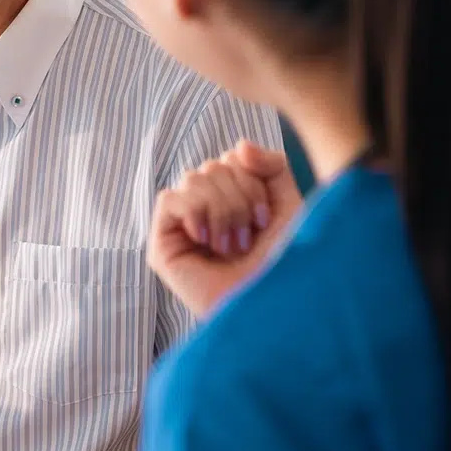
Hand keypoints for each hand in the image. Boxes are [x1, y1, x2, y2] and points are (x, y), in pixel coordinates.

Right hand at [149, 139, 302, 317]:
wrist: (269, 304)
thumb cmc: (282, 263)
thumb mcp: (288, 205)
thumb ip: (272, 166)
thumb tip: (238, 146)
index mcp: (231, 201)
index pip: (230, 159)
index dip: (251, 181)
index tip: (264, 220)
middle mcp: (204, 211)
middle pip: (211, 166)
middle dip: (238, 197)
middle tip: (247, 238)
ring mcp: (182, 227)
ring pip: (192, 177)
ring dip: (221, 210)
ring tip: (231, 246)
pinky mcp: (162, 245)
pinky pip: (170, 198)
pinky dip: (195, 212)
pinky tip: (207, 240)